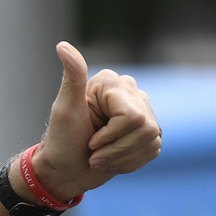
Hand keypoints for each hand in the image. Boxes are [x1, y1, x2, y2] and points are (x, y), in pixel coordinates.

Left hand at [32, 42, 161, 200]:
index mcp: (111, 83)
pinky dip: (129, 162)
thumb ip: (72, 77)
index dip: (110, 135)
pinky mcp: (149, 132)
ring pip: (151, 140)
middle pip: (145, 128)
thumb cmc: (61, 140)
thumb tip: (62, 45)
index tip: (89, 138)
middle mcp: (131, 92)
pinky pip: (153, 150)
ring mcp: (143, 112)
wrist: (65, 170)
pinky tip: (112, 160)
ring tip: (100, 157)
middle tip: (93, 150)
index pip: (131, 116)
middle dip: (115, 148)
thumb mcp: (64, 109)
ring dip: (121, 157)